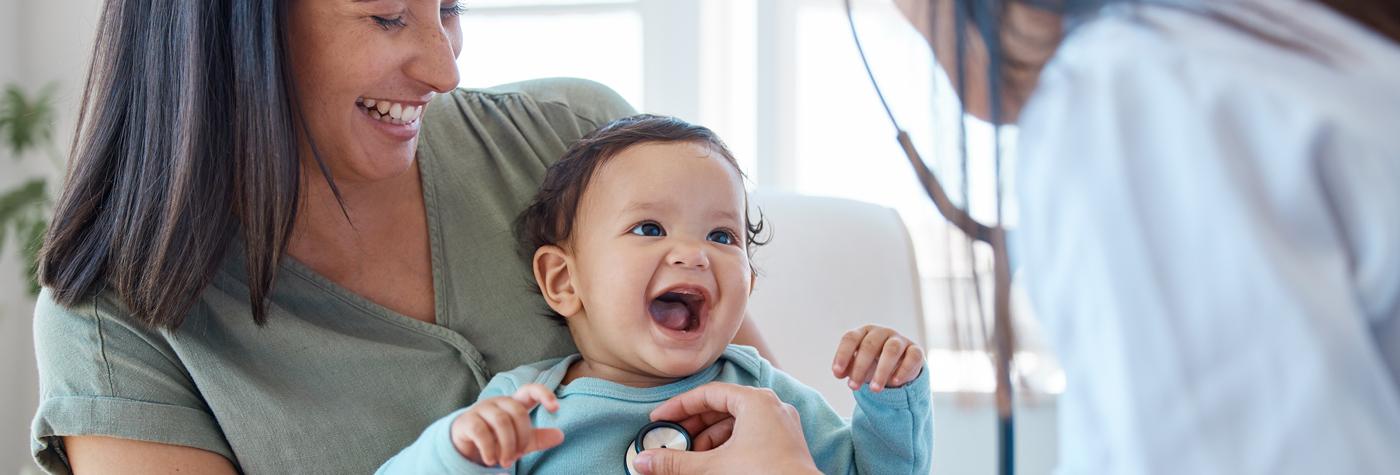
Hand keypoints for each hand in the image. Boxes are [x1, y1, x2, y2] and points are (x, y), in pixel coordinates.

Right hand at [449, 384, 564, 467]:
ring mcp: (481, 409)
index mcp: (514, 403)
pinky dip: (489, 450)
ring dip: (507, 445)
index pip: (530, 390)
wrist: (466, 447)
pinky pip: (481, 431)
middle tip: (517, 456)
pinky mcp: (467, 421)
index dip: (544, 394)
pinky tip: (491, 460)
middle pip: (517, 412)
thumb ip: (539, 438)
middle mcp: (498, 402)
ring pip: (501, 421)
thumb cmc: (497, 439)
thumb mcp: (521, 441)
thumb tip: (560, 436)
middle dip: (521, 437)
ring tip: (506, 462)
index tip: (555, 408)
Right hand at [633, 383, 819, 474]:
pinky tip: (713, 463)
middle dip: (693, 427)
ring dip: (709, 440)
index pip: (708, 394)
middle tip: (671, 442)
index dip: (679, 407)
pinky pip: (750, 436)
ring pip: (735, 424)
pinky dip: (728, 447)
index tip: (659, 420)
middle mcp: (771, 406)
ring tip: (691, 459)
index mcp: (755, 401)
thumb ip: (676, 463)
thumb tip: (643, 461)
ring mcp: (781, 425)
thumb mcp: (713, 467)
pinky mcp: (785, 444)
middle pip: (721, 408)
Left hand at [831, 324, 923, 391]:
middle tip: (853, 386)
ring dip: (882, 370)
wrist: (900, 366)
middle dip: (860, 367)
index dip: (843, 355)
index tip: (836, 373)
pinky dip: (903, 369)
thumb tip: (838, 373)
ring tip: (874, 389)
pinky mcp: (916, 350)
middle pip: (870, 345)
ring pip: (891, 350)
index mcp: (864, 332)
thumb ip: (848, 368)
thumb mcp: (859, 365)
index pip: (850, 338)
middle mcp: (882, 333)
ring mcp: (900, 340)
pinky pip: (912, 356)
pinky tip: (894, 382)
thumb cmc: (873, 363)